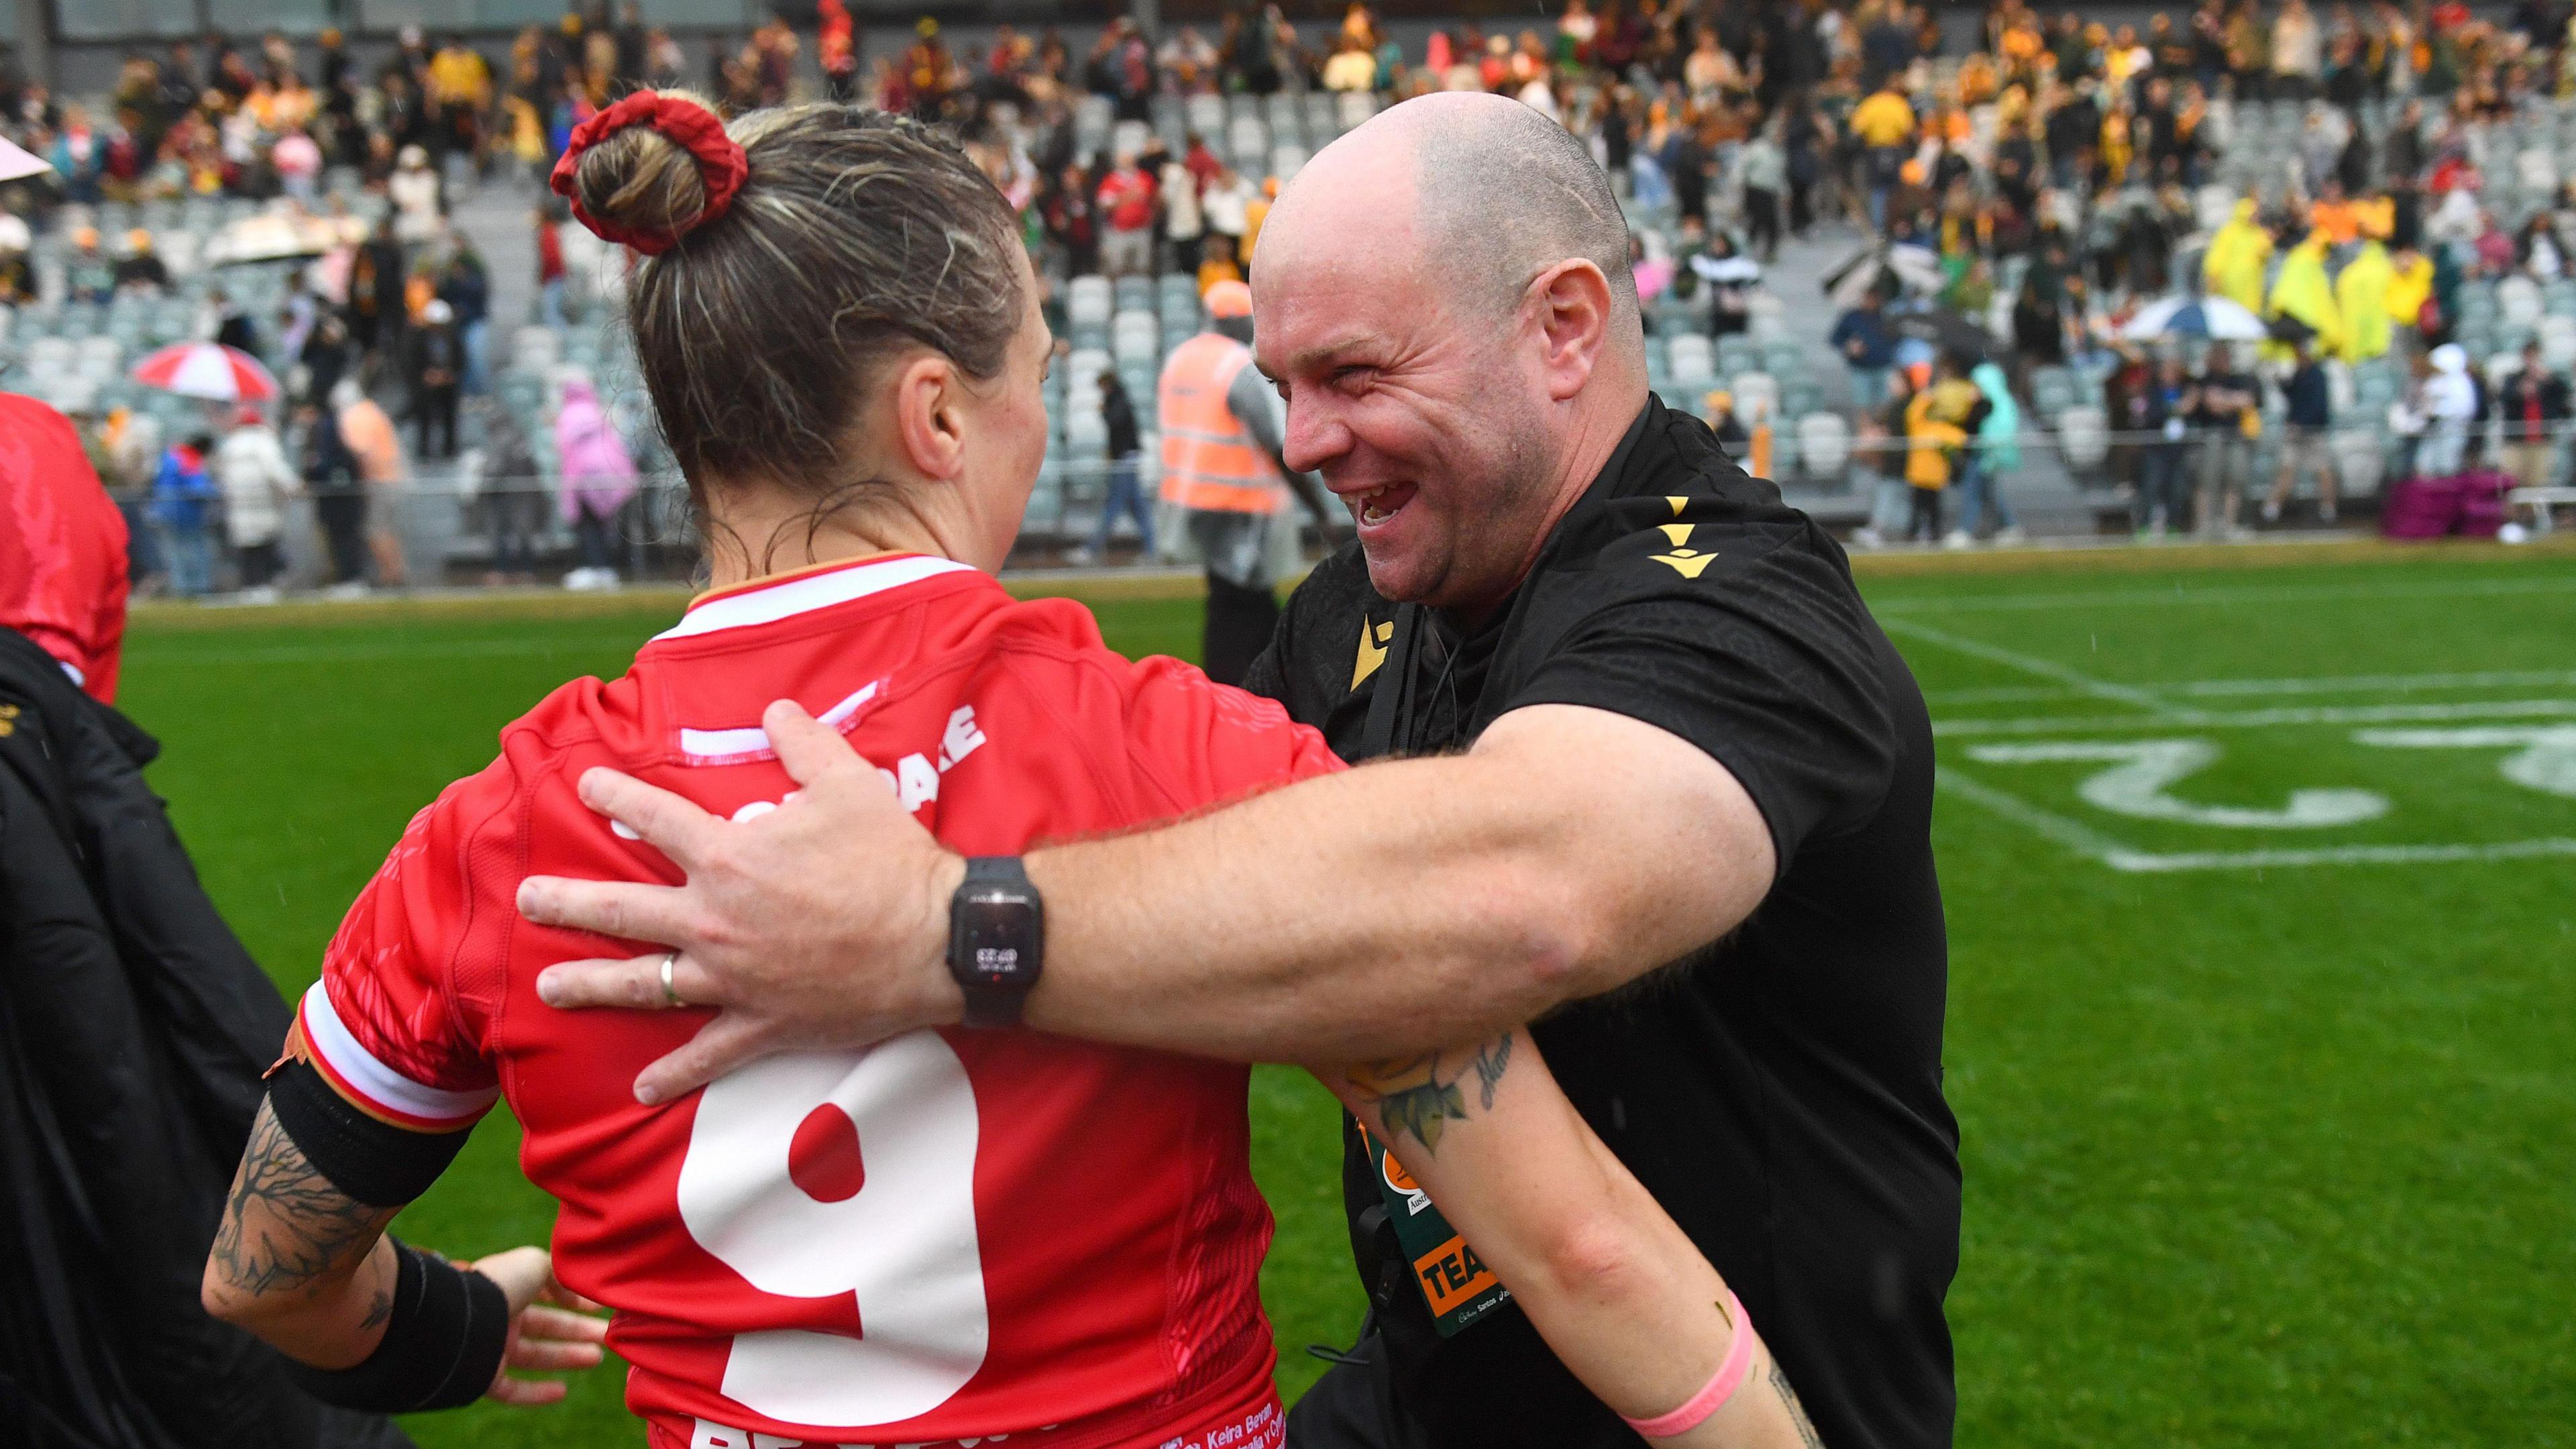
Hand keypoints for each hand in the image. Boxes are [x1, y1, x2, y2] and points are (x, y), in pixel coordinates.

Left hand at [466, 1246, 608, 1406]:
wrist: (458, 1321)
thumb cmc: (499, 1285)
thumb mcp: (535, 1263)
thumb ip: (558, 1275)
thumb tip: (572, 1295)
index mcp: (510, 1287)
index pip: (546, 1293)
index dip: (573, 1299)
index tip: (598, 1306)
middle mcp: (501, 1317)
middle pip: (547, 1326)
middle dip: (579, 1330)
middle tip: (608, 1335)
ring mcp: (492, 1348)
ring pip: (537, 1356)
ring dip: (568, 1356)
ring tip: (598, 1357)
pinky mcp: (485, 1377)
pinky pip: (513, 1389)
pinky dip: (537, 1393)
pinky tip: (562, 1391)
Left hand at [517, 699, 966, 1104]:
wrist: (936, 940)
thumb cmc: (891, 860)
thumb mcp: (849, 784)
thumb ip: (805, 743)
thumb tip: (776, 708)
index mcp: (729, 857)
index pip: (655, 818)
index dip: (616, 797)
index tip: (586, 787)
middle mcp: (715, 919)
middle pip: (621, 909)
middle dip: (566, 903)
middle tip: (526, 901)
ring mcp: (733, 978)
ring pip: (645, 982)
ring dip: (591, 985)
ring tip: (548, 988)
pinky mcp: (762, 1024)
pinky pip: (707, 1055)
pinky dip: (673, 1073)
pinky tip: (641, 1088)